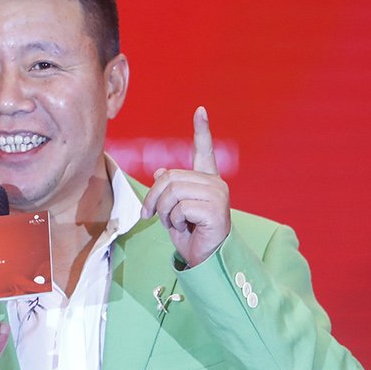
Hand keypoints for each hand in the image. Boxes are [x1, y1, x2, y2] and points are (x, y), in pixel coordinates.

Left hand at [140, 106, 230, 268]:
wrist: (203, 259)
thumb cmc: (190, 234)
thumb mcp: (172, 210)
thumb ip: (169, 190)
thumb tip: (161, 171)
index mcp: (206, 180)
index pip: (204, 150)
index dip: (202, 130)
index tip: (200, 110)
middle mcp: (215, 184)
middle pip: (169, 178)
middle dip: (154, 198)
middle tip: (153, 215)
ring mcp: (218, 195)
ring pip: (172, 192)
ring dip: (165, 212)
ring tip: (175, 223)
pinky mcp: (216, 210)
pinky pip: (180, 208)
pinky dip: (176, 221)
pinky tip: (188, 228)